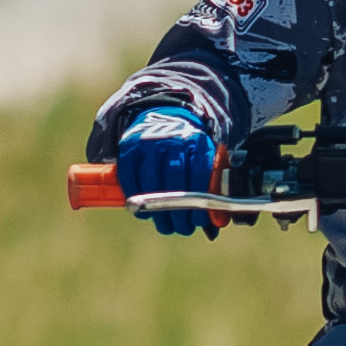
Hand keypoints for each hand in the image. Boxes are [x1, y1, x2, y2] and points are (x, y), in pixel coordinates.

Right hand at [116, 110, 221, 237]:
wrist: (165, 117)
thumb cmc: (189, 149)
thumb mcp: (205, 160)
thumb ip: (212, 187)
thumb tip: (217, 223)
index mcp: (197, 142)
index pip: (200, 173)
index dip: (200, 201)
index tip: (199, 220)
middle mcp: (173, 139)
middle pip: (174, 181)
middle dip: (179, 211)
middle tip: (182, 228)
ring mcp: (149, 142)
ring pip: (151, 182)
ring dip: (158, 211)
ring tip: (166, 226)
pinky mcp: (129, 146)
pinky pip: (129, 177)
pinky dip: (136, 198)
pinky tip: (145, 212)